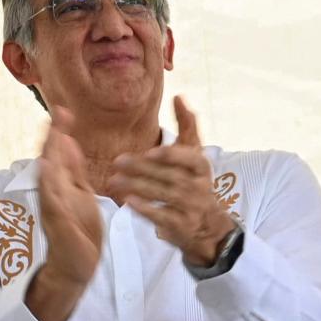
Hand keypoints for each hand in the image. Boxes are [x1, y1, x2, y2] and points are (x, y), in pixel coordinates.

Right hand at [29, 108, 103, 320]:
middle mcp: (53, 192)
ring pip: (47, 176)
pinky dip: (48, 183)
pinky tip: (47, 168)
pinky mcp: (56, 221)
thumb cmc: (80, 231)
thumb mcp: (81, 194)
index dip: (59, 132)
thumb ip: (74, 170)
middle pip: (50, 159)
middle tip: (59, 113)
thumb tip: (69, 141)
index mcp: (62, 184)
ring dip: (49, 154)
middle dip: (54, 136)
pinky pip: (50, 199)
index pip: (59, 153)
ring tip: (53, 133)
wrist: (78, 265)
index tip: (64, 110)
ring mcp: (53, 206)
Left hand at [110, 97, 236, 265]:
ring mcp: (192, 207)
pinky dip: (145, 209)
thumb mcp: (194, 154)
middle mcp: (200, 187)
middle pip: (170, 176)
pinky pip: (162, 216)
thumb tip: (179, 95)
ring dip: (138, 186)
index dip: (172, 155)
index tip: (152, 150)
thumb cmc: (193, 180)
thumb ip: (187, 126)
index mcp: (202, 166)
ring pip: (164, 195)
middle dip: (143, 168)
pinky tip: (128, 201)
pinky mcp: (181, 225)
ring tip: (114, 180)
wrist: (206, 224)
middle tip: (117, 161)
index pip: (191, 158)